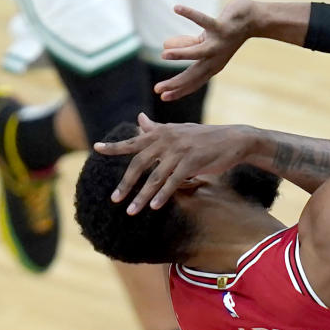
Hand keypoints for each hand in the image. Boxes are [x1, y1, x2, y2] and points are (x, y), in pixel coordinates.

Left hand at [93, 113, 250, 214]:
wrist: (233, 139)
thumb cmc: (204, 137)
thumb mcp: (178, 130)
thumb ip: (156, 128)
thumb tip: (139, 119)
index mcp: (161, 132)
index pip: (133, 141)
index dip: (114, 146)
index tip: (96, 148)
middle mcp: (167, 140)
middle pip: (139, 163)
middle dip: (126, 183)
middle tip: (114, 199)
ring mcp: (179, 151)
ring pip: (154, 177)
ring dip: (142, 196)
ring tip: (131, 210)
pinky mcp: (192, 162)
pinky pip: (173, 182)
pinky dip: (163, 195)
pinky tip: (155, 207)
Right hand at [154, 0, 257, 101]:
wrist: (252, 21)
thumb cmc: (225, 31)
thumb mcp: (204, 41)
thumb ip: (186, 45)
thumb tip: (164, 46)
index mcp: (211, 65)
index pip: (193, 81)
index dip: (179, 90)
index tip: (162, 97)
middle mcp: (215, 58)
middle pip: (193, 74)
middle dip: (175, 83)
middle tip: (157, 89)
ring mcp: (219, 43)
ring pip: (198, 52)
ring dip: (181, 54)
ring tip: (163, 55)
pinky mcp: (221, 27)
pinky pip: (203, 20)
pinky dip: (190, 14)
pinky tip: (176, 8)